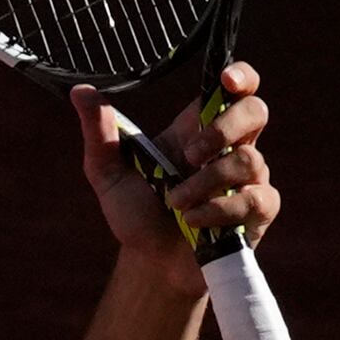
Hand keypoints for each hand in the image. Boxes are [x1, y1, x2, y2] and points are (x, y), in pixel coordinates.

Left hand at [71, 61, 278, 298]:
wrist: (151, 264)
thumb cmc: (136, 214)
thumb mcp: (108, 173)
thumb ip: (98, 133)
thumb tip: (79, 91)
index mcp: (196, 129)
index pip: (233, 88)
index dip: (240, 75)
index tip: (226, 80)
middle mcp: (229, 147)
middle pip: (256, 111)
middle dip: (224, 129)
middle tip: (190, 155)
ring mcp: (248, 178)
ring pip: (248, 160)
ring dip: (206, 183)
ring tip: (176, 203)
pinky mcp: (259, 210)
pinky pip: (254, 199)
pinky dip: (218, 211)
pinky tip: (194, 223)